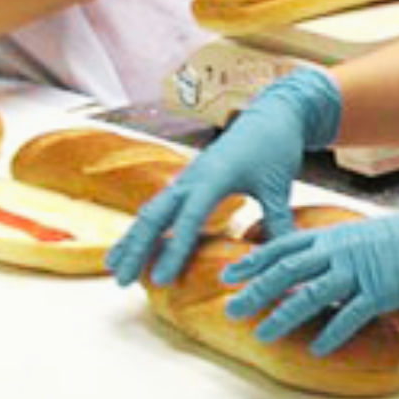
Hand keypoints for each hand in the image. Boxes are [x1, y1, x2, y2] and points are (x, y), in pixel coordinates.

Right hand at [106, 68, 342, 287]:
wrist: (271, 115)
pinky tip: (132, 248)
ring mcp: (186, 178)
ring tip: (114, 270)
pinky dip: (143, 229)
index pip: (189, 218)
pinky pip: (159, 207)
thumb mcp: (279, 185)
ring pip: (151, 211)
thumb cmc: (276, 148)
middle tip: (122, 283)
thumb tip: (283, 262)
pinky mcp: (187, 181)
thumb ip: (279, 222)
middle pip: (156, 215)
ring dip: (132, 240)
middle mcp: (192, 177)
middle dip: (137, 248)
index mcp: (214, 177)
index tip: (163, 279)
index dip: (175, 249)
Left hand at [220, 190, 398, 356]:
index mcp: (336, 236)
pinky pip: (349, 315)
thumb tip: (320, 268)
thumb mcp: (367, 237)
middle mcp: (341, 250)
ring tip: (261, 334)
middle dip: (255, 290)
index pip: (285, 246)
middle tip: (231, 309)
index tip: (230, 275)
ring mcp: (360, 270)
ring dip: (282, 315)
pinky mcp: (381, 291)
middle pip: (287, 269)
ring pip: (310, 293)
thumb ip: (340, 252)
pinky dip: (330, 334)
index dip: (255, 261)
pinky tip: (316, 349)